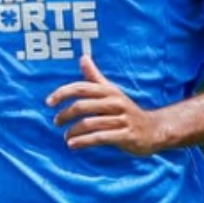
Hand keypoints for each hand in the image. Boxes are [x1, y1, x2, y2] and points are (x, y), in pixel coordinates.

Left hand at [46, 55, 166, 155]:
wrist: (155, 130)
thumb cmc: (126, 110)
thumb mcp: (111, 91)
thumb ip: (95, 77)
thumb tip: (83, 57)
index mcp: (109, 91)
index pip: (81, 87)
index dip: (62, 93)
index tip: (48, 102)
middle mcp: (115, 103)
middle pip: (82, 106)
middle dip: (65, 114)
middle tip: (56, 122)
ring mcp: (121, 119)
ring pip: (89, 123)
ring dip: (73, 131)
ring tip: (65, 136)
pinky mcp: (126, 135)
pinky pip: (100, 137)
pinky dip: (83, 141)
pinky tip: (72, 145)